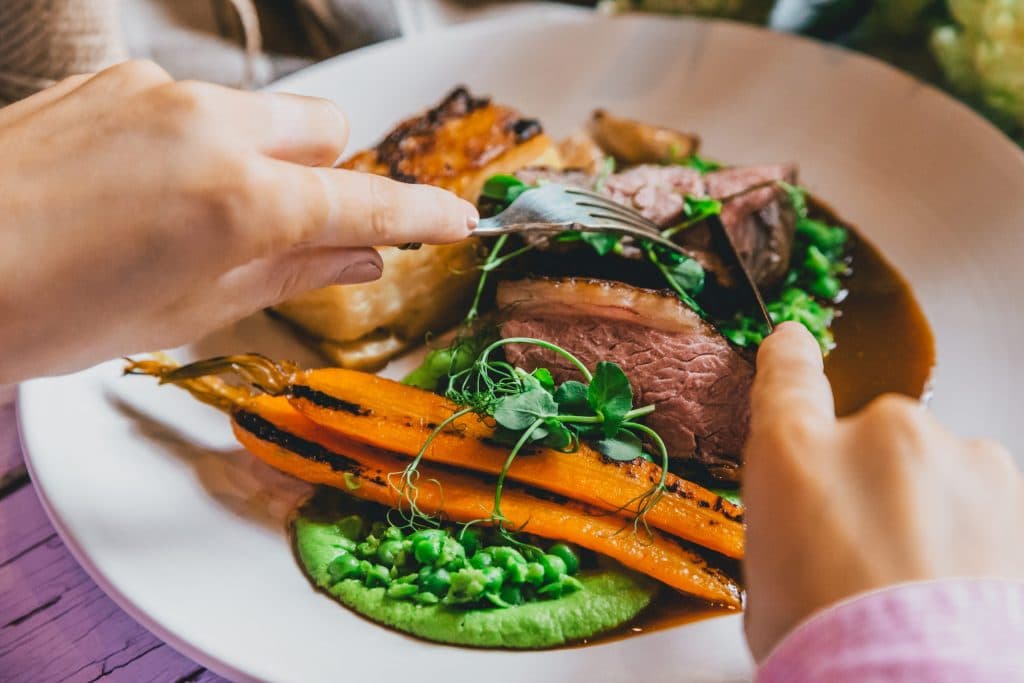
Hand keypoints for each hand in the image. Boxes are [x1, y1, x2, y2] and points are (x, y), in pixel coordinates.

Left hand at [0, 61, 477, 382]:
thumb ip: (294, 272)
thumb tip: (362, 258)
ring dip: (268, 157)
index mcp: (243, 203)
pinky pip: (201, 102)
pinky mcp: (121, 78)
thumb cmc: (51, 308)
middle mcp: (214, 128)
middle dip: (332, 174)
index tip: (458, 222)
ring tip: (206, 214)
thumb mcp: (192, 311)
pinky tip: (152, 186)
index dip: (424, 215)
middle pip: (329, 128)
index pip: (369, 201)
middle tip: (299, 227)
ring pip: (266, 113)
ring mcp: (164, 93)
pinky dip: (206, 141)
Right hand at [742, 322, 1023, 660]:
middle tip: (868, 550)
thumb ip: (789, 512)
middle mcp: (872, 430)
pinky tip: (956, 577)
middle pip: (867, 436)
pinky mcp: (1005, 481)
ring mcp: (948, 450)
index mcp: (794, 449)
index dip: (789, 356)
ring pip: (930, 463)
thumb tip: (811, 512)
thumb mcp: (766, 571)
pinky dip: (969, 523)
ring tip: (919, 576)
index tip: (794, 344)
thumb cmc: (824, 642)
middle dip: (870, 479)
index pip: (787, 371)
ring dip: (926, 501)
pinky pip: (976, 488)